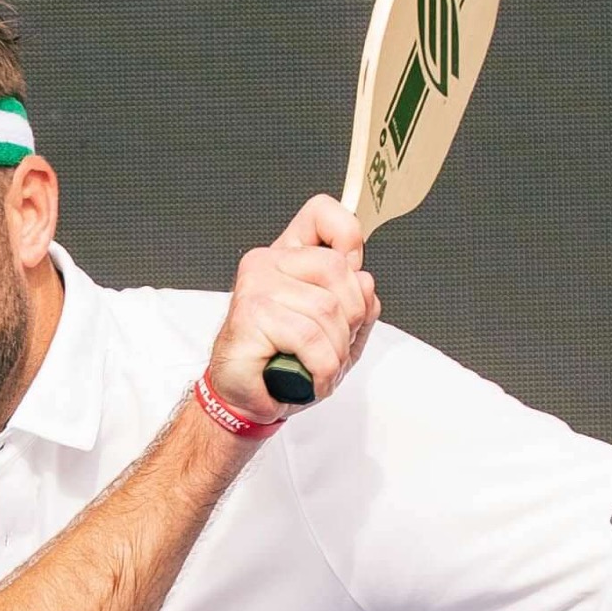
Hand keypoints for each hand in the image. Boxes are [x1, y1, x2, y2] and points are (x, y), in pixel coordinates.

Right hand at [212, 194, 376, 418]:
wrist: (246, 397)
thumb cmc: (285, 362)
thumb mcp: (335, 331)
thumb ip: (356, 302)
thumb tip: (365, 283)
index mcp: (290, 257)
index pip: (323, 213)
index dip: (349, 236)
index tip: (354, 275)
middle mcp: (270, 262)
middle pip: (339, 269)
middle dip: (351, 319)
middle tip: (336, 346)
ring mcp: (257, 284)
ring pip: (327, 309)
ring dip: (336, 352)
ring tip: (321, 368)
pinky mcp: (252, 314)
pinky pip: (309, 338)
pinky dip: (322, 368)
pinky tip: (312, 379)